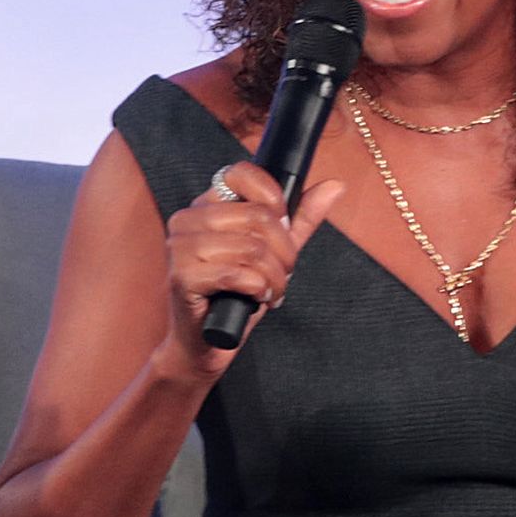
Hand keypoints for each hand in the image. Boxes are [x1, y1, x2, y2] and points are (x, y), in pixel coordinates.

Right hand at [161, 162, 342, 376]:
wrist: (205, 343)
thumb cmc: (238, 294)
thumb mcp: (275, 252)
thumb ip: (301, 218)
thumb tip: (334, 185)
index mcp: (207, 205)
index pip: (241, 173)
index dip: (273, 198)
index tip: (282, 226)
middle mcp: (188, 219)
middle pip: (258, 216)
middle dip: (285, 252)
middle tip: (283, 272)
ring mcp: (181, 247)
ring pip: (252, 248)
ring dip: (275, 277)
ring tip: (271, 290)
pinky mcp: (182, 276)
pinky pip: (239, 274)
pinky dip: (259, 290)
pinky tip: (255, 298)